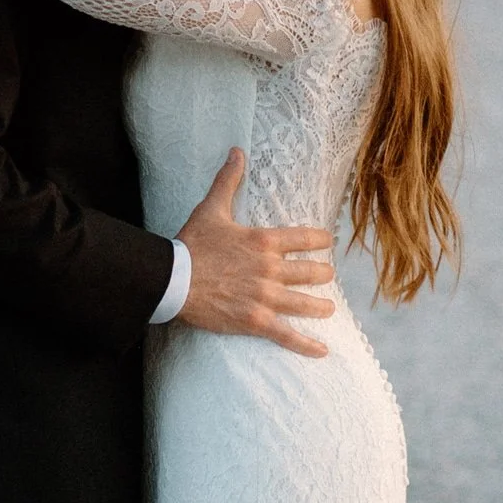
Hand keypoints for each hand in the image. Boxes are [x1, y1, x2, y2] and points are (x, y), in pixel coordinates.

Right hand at [174, 149, 334, 357]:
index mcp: (264, 241)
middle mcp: (271, 269)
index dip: (320, 241)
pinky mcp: (255, 321)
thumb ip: (228, 180)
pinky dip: (306, 344)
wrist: (174, 279)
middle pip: (310, 273)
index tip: (327, 243)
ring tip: (329, 309)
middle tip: (327, 276)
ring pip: (304, 303)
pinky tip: (321, 351)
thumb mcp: (212, 208)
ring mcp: (265, 296)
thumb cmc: (192, 243)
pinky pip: (287, 335)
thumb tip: (237, 151)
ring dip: (320, 306)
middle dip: (322, 275)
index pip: (304, 239)